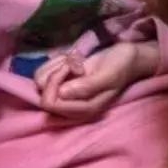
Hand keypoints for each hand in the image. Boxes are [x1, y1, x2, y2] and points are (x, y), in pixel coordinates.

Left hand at [35, 41, 158, 119]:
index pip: (50, 103)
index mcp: (83, 110)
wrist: (127, 57)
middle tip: (75, 63)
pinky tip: (71, 60)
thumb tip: (61, 94)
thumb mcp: (108, 76)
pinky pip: (44, 73)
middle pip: (42, 93)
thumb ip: (86, 87)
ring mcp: (65, 95)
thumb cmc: (120, 66)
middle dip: (56, 72)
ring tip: (76, 61)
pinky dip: (55, 62)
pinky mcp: (63, 83)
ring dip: (56, 65)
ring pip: (40, 82)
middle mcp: (71, 106)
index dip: (56, 81)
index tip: (73, 67)